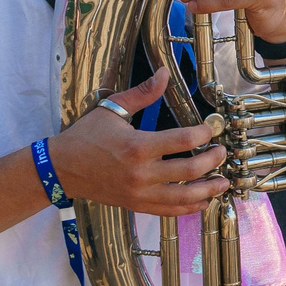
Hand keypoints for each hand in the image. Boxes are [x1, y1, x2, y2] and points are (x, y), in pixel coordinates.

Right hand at [45, 69, 236, 217]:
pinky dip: (188, 207)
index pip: (182, 140)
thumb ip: (142, 94)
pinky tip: (202, 201)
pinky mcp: (136, 205)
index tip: (210, 130)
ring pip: (183, 196)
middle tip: (222, 153)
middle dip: (212, 161)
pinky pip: (168, 211)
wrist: (62, 169)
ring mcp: (139, 193)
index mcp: (137, 146)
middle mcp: (141, 173)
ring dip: (208, 190)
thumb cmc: (86, 137)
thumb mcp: (112, 109)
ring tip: (222, 182)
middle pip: (189, 170)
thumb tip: (164, 73)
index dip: (203, 134)